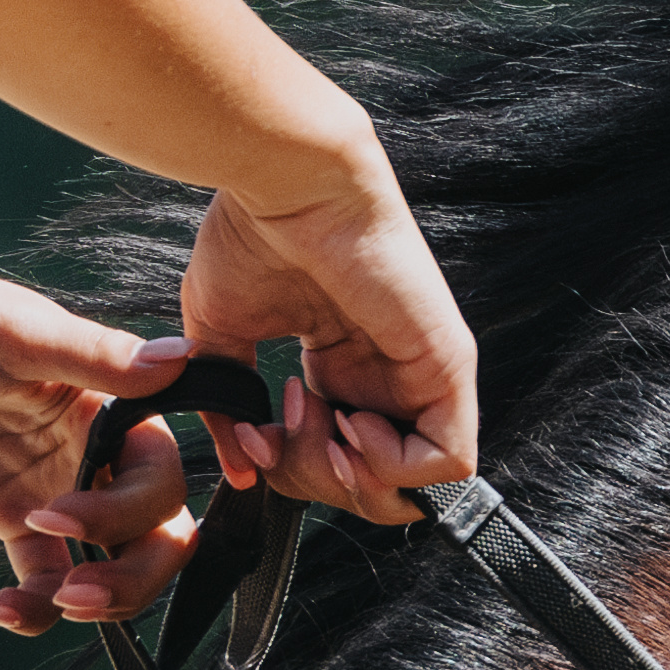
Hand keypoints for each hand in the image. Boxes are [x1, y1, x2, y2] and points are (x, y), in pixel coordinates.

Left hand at [0, 250, 205, 634]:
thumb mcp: (20, 332)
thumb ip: (98, 355)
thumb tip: (179, 357)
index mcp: (114, 409)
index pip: (160, 478)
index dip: (127, 512)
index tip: (58, 515)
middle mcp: (98, 454)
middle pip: (157, 534)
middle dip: (134, 576)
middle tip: (79, 595)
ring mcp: (60, 491)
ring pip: (113, 564)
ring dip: (99, 599)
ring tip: (50, 604)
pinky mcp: (15, 518)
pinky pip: (45, 578)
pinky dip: (37, 607)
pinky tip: (3, 608)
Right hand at [178, 165, 487, 514]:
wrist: (287, 182)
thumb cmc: (254, 234)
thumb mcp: (221, 337)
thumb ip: (229, 412)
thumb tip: (241, 473)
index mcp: (341, 367)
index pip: (334, 463)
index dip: (294, 472)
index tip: (259, 438)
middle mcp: (384, 377)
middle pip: (369, 486)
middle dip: (315, 482)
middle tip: (282, 434)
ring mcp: (420, 374)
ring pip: (411, 484)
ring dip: (348, 477)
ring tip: (315, 419)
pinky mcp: (447, 365)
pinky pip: (448, 461)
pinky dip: (395, 468)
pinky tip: (352, 421)